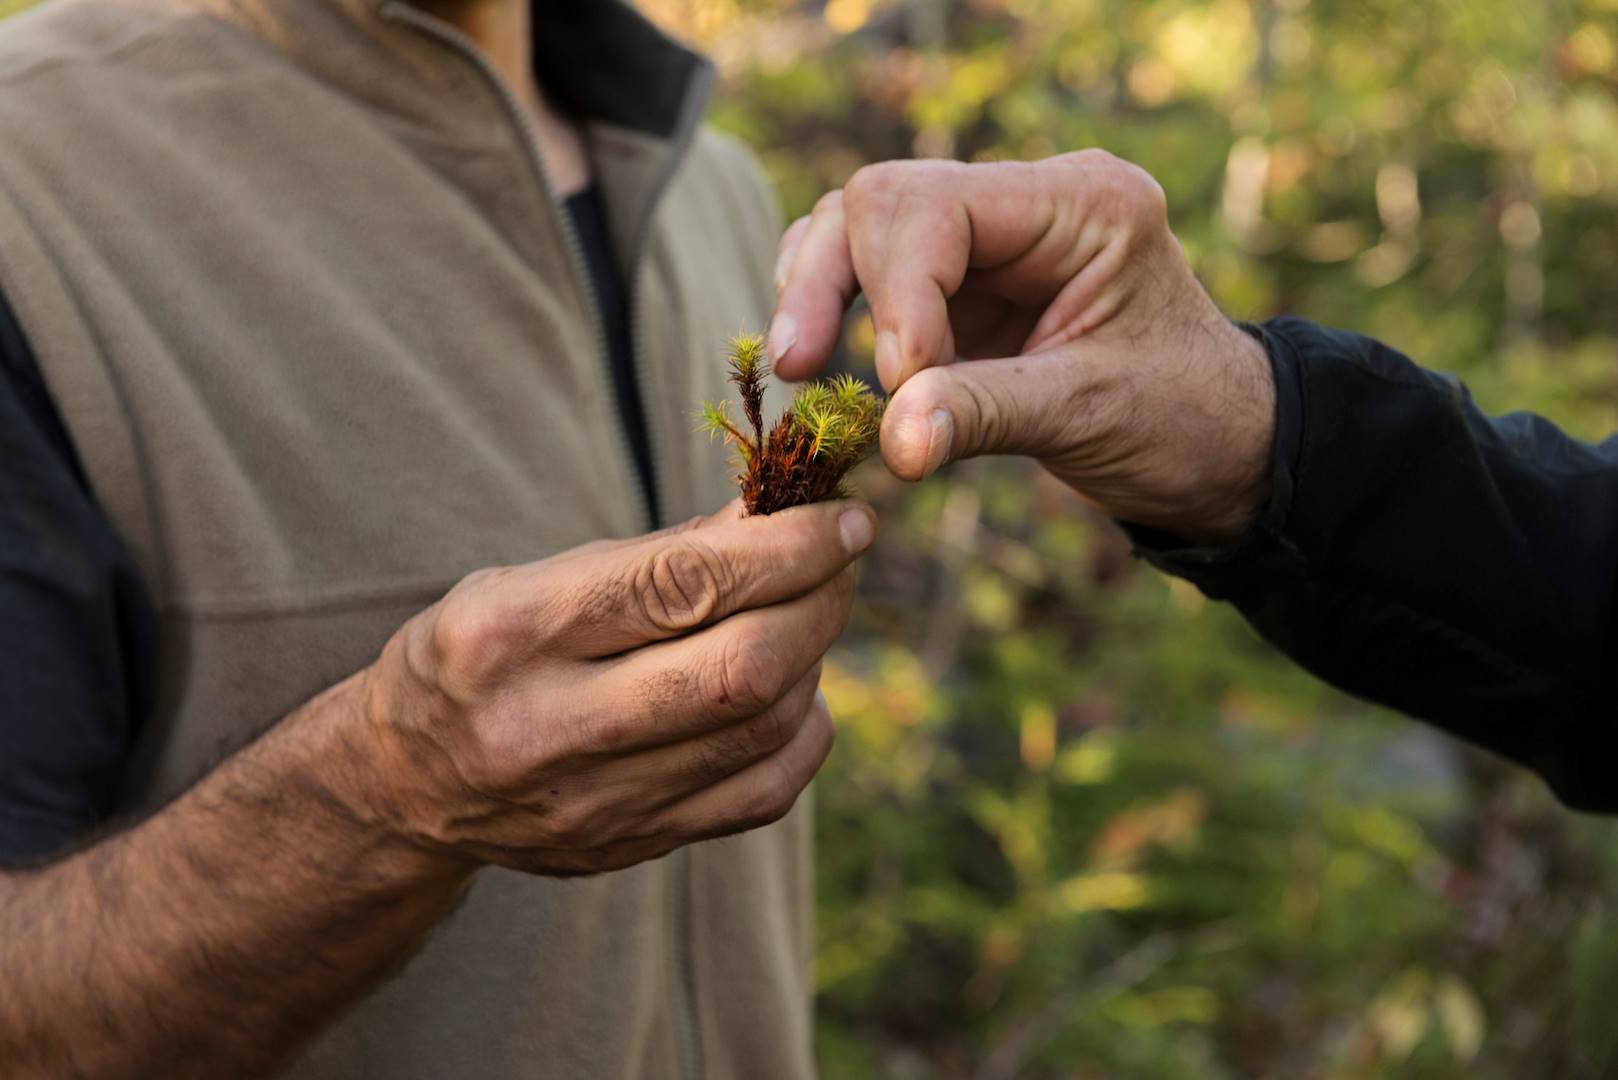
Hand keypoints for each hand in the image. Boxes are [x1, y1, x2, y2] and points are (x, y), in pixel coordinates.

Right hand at [346, 500, 875, 875]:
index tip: (843, 517)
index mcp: (512, 633)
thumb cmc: (479, 653)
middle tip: (843, 559)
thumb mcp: (533, 579)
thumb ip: (657, 554)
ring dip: (815, 655)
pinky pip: (764, 793)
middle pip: (739, 668)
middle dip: (818, 599)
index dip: (786, 547)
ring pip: (763, 728)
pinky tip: (795, 688)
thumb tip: (782, 512)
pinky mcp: (634, 844)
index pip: (681, 583)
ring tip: (812, 610)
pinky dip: (803, 730)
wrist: (405, 783)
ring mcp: (595, 801)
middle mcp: (549, 726)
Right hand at [769, 151, 1274, 543]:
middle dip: (832, 281)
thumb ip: (983, 416)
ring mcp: (989, 241)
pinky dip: (836, 311)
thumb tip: (889, 443)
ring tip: (806, 369)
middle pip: (881, 201)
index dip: (898, 291)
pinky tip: (826, 362)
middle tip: (803, 368)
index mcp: (1082, 204)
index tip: (901, 379)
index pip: (937, 206)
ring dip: (820, 293)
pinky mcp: (960, 287)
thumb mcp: (1087, 415)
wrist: (1219, 449)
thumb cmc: (1181, 422)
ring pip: (859, 227)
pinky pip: (869, 272)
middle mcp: (1028, 204)